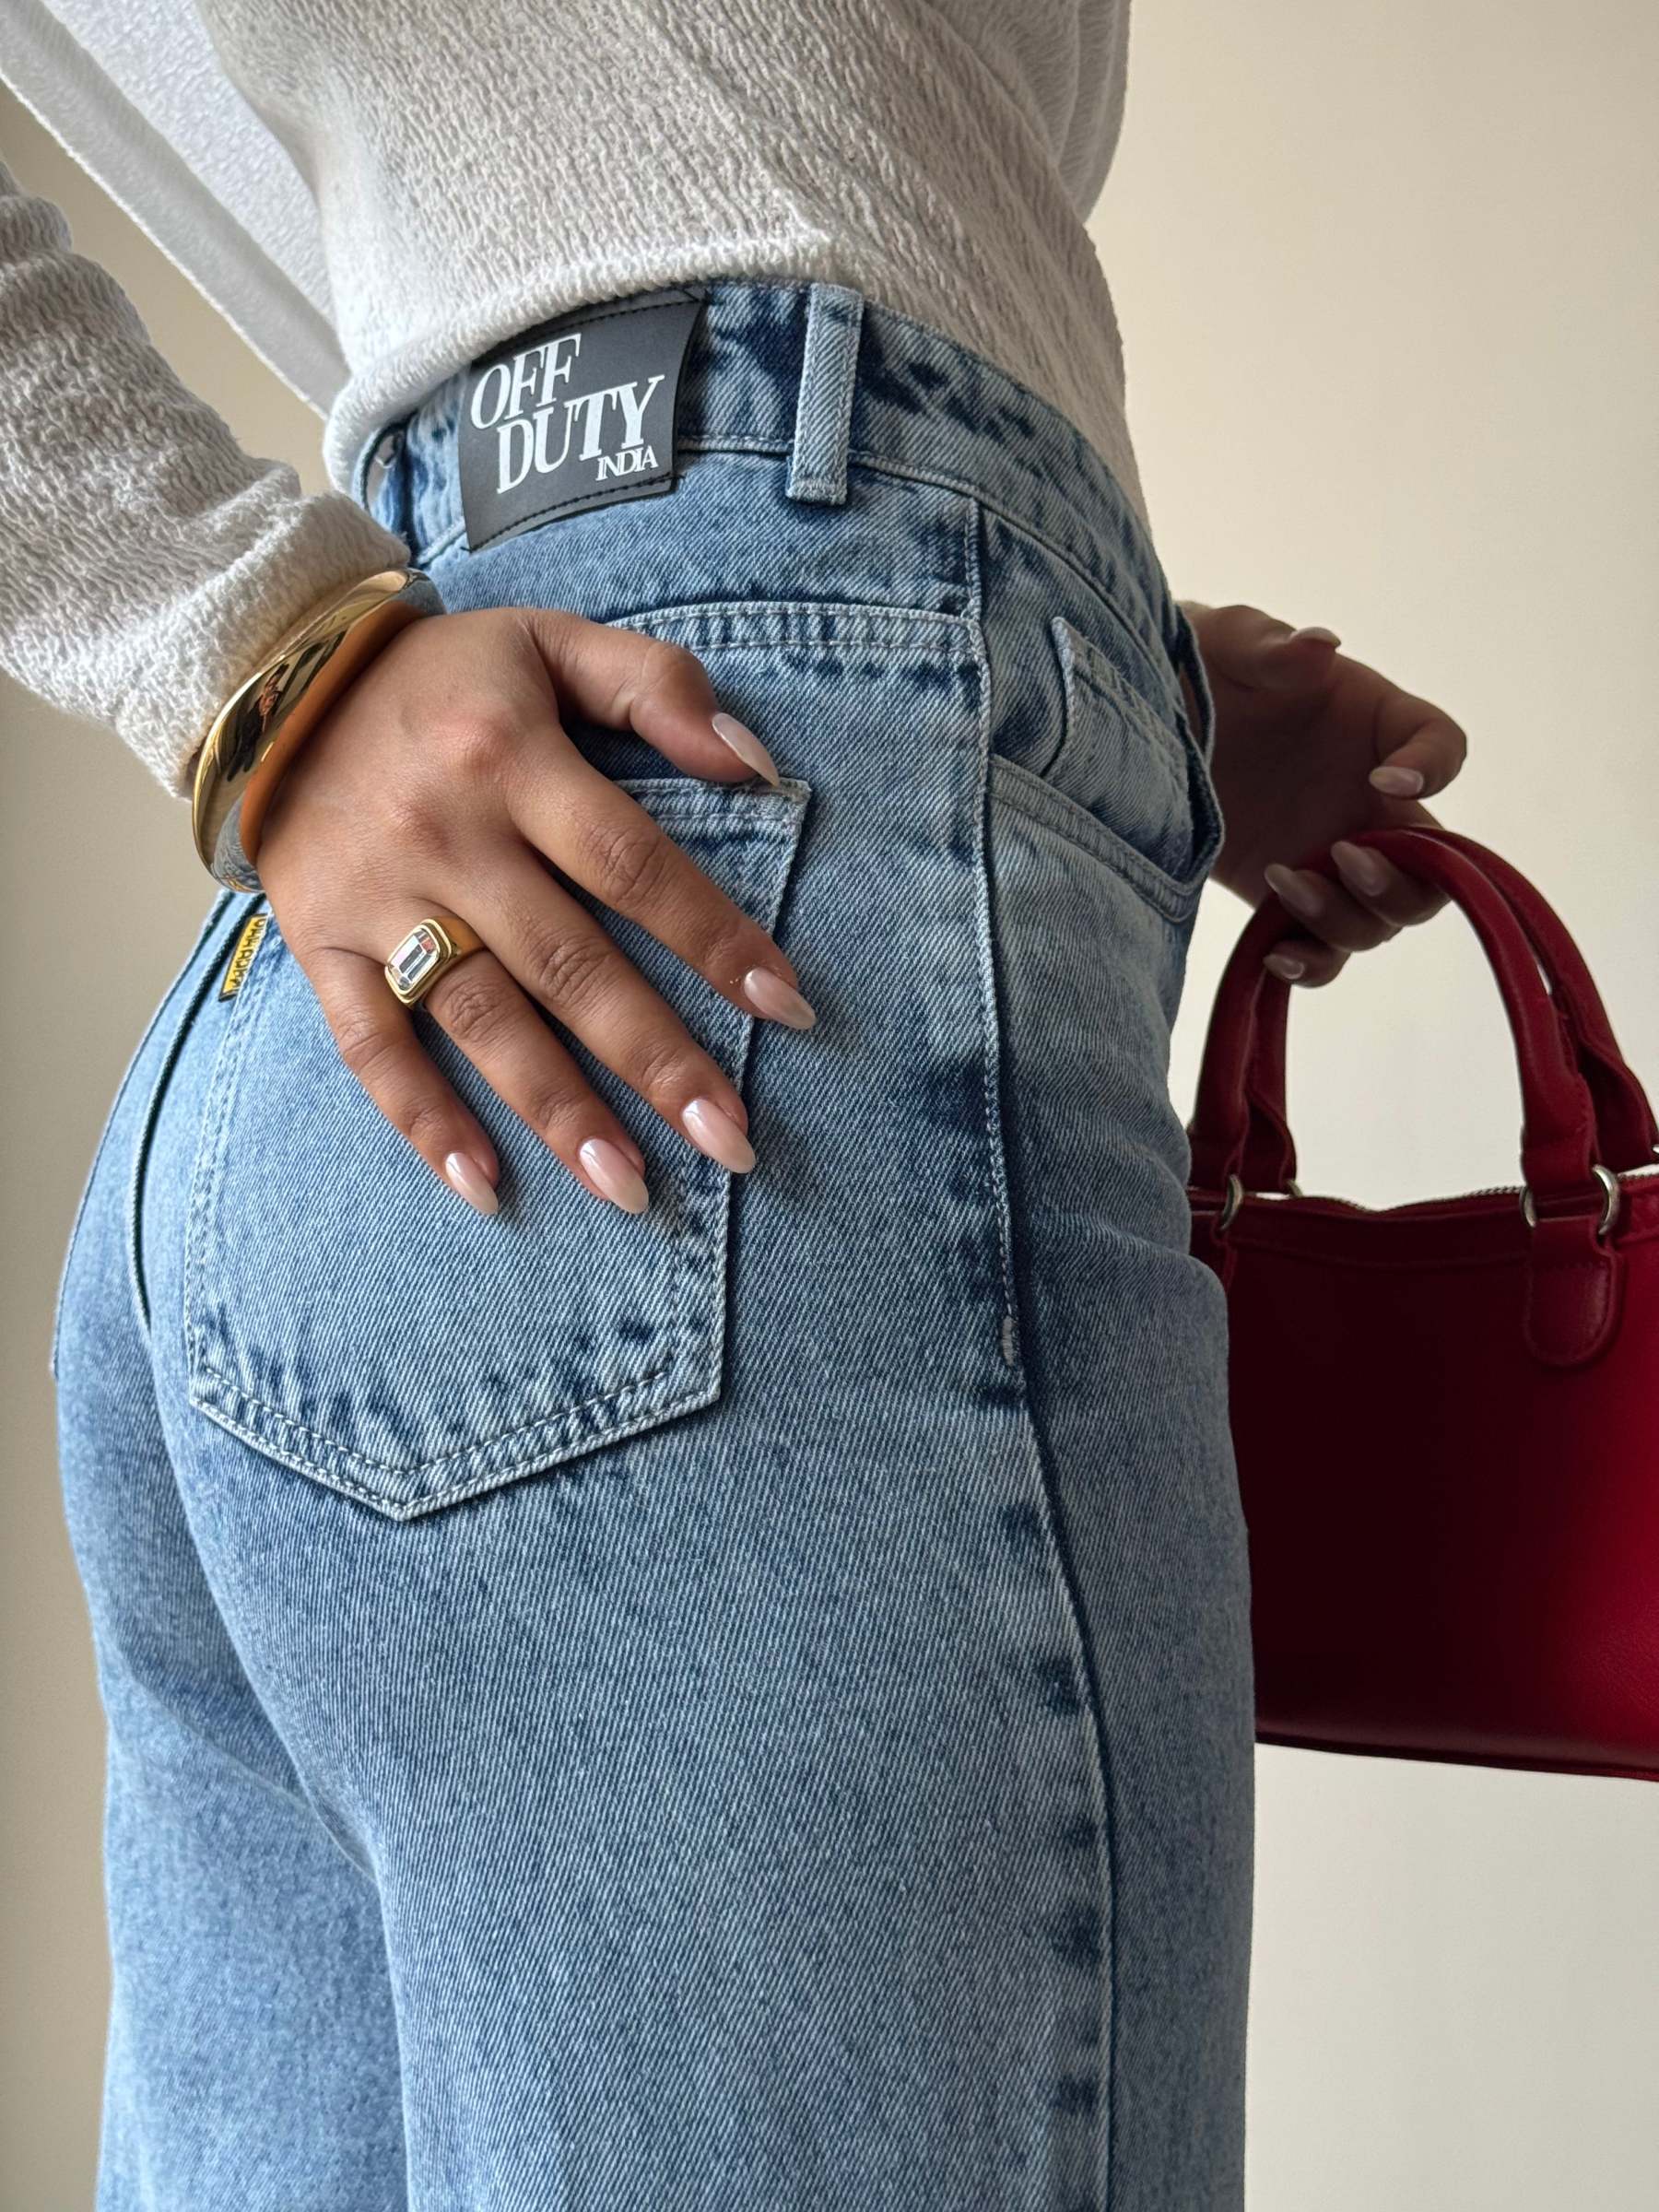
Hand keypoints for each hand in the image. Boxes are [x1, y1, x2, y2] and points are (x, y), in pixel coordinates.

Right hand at [255, 605, 813, 1216]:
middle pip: (568, 963)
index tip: (790, 1008)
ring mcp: (379, 901)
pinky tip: (486, 1188)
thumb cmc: (444, 675)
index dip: (713, 937)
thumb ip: (657, 686)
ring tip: (631, 1188)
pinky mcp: (320, 946)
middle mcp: (447, 836)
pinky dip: (423, 1120)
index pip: (632, 862)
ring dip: (558, 1111)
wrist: (271, 677)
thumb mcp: (551, 641)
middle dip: (656, 1060)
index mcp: (510, 757)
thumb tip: (758, 766)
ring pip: (480, 1020)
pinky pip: (371, 1046)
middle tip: (733, 1141)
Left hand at [1180, 600, 1469, 985]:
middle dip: (1406, 876)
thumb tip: (1318, 648)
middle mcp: (1365, 797)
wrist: (1132, 726)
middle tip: (1344, 857)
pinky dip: (1312, 965)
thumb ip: (1271, 647)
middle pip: (1435, 861)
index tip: (1385, 779)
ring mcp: (1329, 852)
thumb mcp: (1224, 643)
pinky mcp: (1283, 896)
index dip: (1434, 769)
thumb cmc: (1192, 665)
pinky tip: (1273, 955)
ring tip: (1282, 880)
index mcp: (1373, 723)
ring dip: (1349, 918)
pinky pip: (1324, 951)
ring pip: (1383, 917)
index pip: (1442, 746)